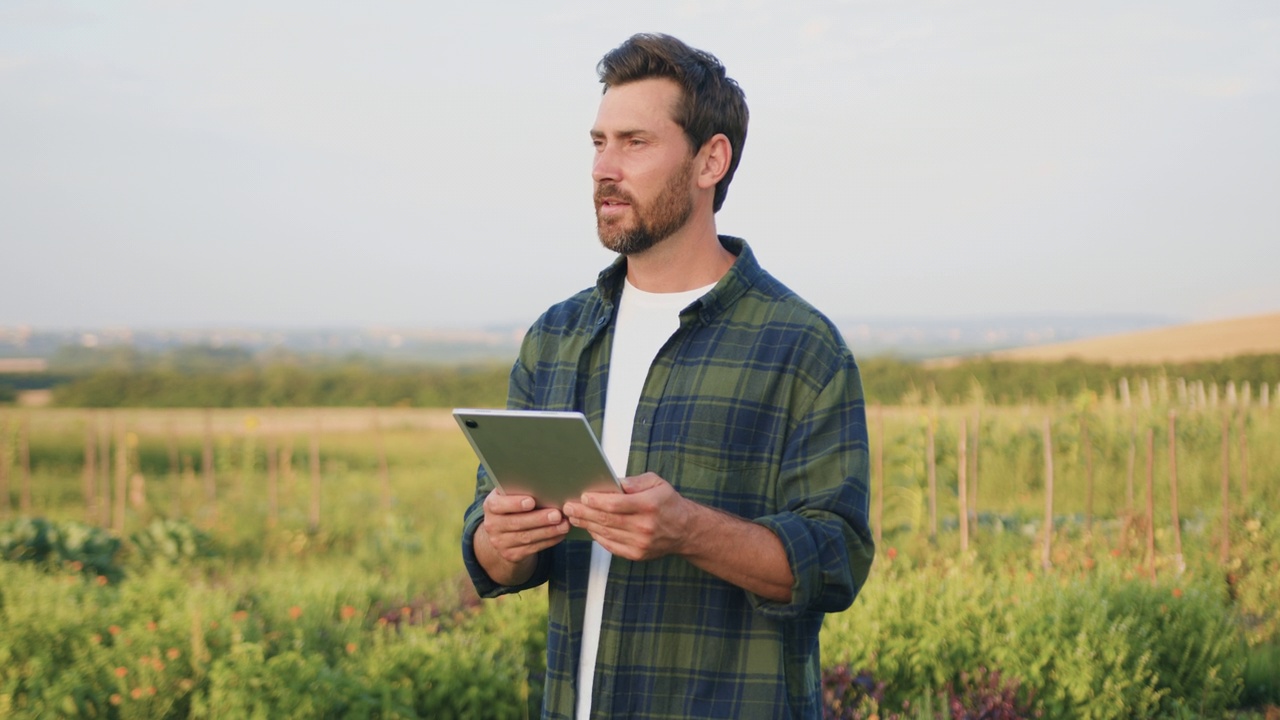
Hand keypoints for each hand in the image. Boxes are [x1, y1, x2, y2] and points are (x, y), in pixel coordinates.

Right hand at [478, 490, 568, 570]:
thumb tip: (545, 486)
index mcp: (490, 505)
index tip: (531, 501)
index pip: (498, 505)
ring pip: (526, 537)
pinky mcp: (510, 554)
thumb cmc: (513, 506)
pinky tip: (560, 534)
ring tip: (564, 525)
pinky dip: (548, 541)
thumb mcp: (510, 496)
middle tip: (557, 514)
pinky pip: (532, 548)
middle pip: (516, 523)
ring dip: (548, 531)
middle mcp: (492, 525)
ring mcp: (500, 542)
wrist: (503, 533)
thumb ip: (520, 490)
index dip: (514, 504)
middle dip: (539, 519)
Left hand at [562, 472, 692, 561]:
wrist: (685, 530)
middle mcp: (644, 526)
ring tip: (574, 516)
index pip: (616, 504)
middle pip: (607, 520)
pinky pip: (611, 545)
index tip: (583, 496)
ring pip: (606, 533)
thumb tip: (613, 482)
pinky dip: (598, 537)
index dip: (597, 501)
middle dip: (584, 512)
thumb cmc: (668, 503)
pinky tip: (589, 528)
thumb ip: (635, 482)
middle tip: (569, 506)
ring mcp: (640, 543)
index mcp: (649, 505)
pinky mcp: (637, 554)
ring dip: (587, 524)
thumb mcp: (657, 483)